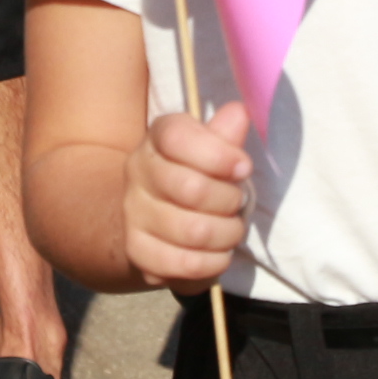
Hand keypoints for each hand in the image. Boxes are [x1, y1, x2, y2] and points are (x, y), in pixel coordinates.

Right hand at [123, 102, 249, 289]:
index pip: (178, 138)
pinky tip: (218, 254)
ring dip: (227, 234)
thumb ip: (225, 135)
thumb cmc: (196, 175)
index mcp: (156, 139)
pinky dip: (213, 263)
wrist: (153, 216)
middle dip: (230, 201)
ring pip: (193, 231)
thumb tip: (238, 114)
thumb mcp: (211, 149)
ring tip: (232, 230)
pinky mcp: (137, 252)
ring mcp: (133, 214)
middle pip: (192, 189)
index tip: (244, 167)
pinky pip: (184, 264)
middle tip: (239, 203)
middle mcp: (137, 172)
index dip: (218, 154)